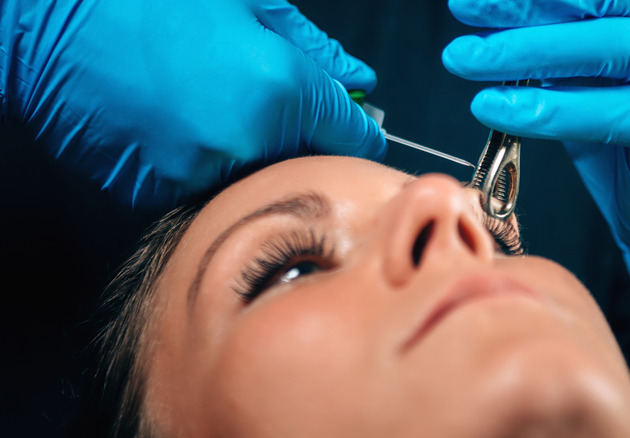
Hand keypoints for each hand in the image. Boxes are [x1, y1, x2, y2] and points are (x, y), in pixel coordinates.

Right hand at [1, 0, 384, 208]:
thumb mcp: (247, 3)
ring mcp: (201, 174)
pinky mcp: (161, 193)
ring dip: (246, 146)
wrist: (47, 21)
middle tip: (257, 92)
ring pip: (254, 172)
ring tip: (204, 100)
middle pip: (305, 157)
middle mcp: (246, 143)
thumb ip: (314, 50)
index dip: (357, 128)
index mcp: (278, 88)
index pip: (351, 134)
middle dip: (297, 132)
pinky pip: (206, 182)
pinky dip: (202, 158)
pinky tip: (174, 121)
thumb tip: (358, 81)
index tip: (353, 126)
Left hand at [442, 0, 629, 305]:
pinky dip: (549, 111)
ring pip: (611, 48)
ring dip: (528, 52)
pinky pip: (612, 111)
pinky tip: (497, 108)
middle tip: (463, 14)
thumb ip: (560, 39)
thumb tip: (491, 13)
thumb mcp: (591, 75)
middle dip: (525, 5)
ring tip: (467, 59)